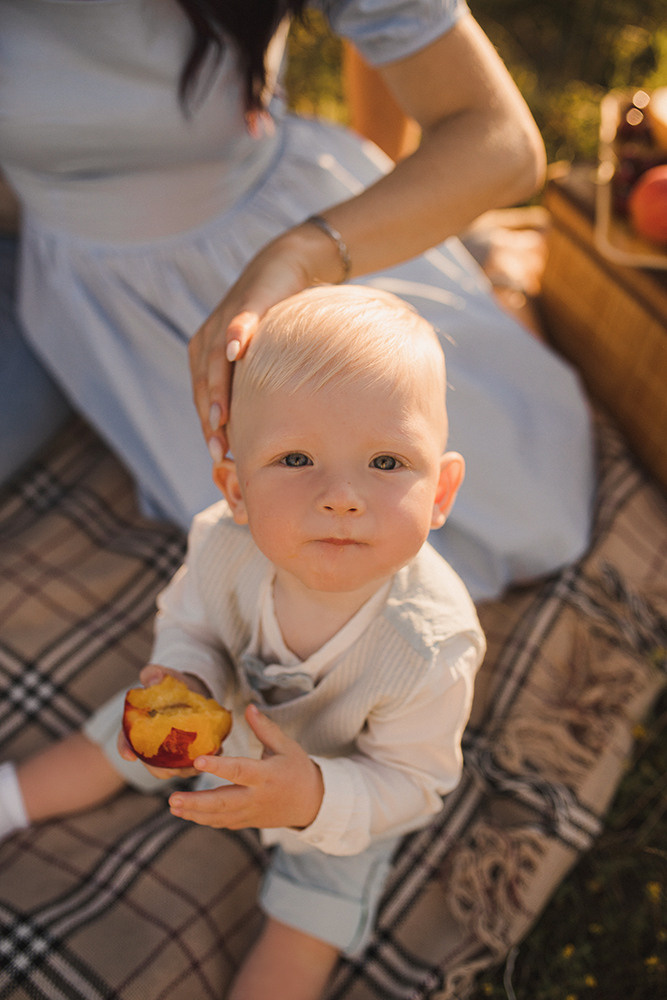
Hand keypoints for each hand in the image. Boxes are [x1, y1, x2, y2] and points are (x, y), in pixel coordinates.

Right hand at [116, 664, 208, 778]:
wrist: (191, 691)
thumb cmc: (171, 686)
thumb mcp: (162, 676)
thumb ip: (154, 674)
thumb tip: (153, 678)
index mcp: (138, 728)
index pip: (125, 741)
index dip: (124, 749)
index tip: (129, 756)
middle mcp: (152, 747)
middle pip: (151, 765)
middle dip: (161, 768)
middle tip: (176, 764)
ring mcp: (171, 755)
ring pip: (173, 771)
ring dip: (186, 769)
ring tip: (200, 758)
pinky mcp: (189, 755)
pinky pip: (194, 765)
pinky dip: (205, 761)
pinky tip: (216, 750)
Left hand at [167, 704, 323, 829]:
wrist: (313, 803)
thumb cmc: (298, 770)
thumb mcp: (286, 746)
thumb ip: (265, 728)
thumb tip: (248, 707)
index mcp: (266, 775)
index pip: (239, 770)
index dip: (218, 766)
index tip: (197, 761)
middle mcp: (256, 797)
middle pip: (223, 802)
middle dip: (196, 802)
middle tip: (172, 798)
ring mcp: (251, 813)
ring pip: (220, 816)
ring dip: (195, 813)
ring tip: (173, 806)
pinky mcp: (248, 821)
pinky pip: (224, 823)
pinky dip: (205, 820)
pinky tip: (187, 813)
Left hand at [188, 222, 346, 461]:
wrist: (285, 268)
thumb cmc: (273, 323)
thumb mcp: (260, 358)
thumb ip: (253, 386)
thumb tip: (264, 431)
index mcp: (205, 355)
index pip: (203, 397)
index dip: (208, 427)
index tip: (218, 456)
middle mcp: (209, 339)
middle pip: (205, 384)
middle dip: (210, 418)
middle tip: (218, 449)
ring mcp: (226, 319)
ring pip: (217, 359)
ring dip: (218, 388)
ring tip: (221, 417)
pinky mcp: (248, 301)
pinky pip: (240, 320)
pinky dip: (237, 334)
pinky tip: (237, 349)